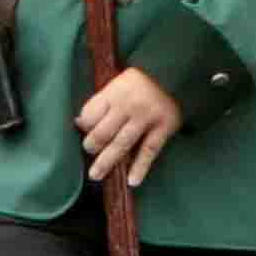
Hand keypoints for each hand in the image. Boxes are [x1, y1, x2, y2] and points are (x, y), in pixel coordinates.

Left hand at [75, 63, 184, 188]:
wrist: (175, 74)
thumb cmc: (140, 83)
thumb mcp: (117, 85)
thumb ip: (102, 103)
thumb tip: (79, 124)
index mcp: (114, 92)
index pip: (91, 115)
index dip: (84, 126)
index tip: (83, 132)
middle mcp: (128, 106)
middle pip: (103, 132)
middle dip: (92, 146)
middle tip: (89, 152)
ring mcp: (146, 118)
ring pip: (122, 144)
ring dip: (106, 162)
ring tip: (95, 175)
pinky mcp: (163, 128)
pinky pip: (149, 151)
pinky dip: (140, 167)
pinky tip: (132, 181)